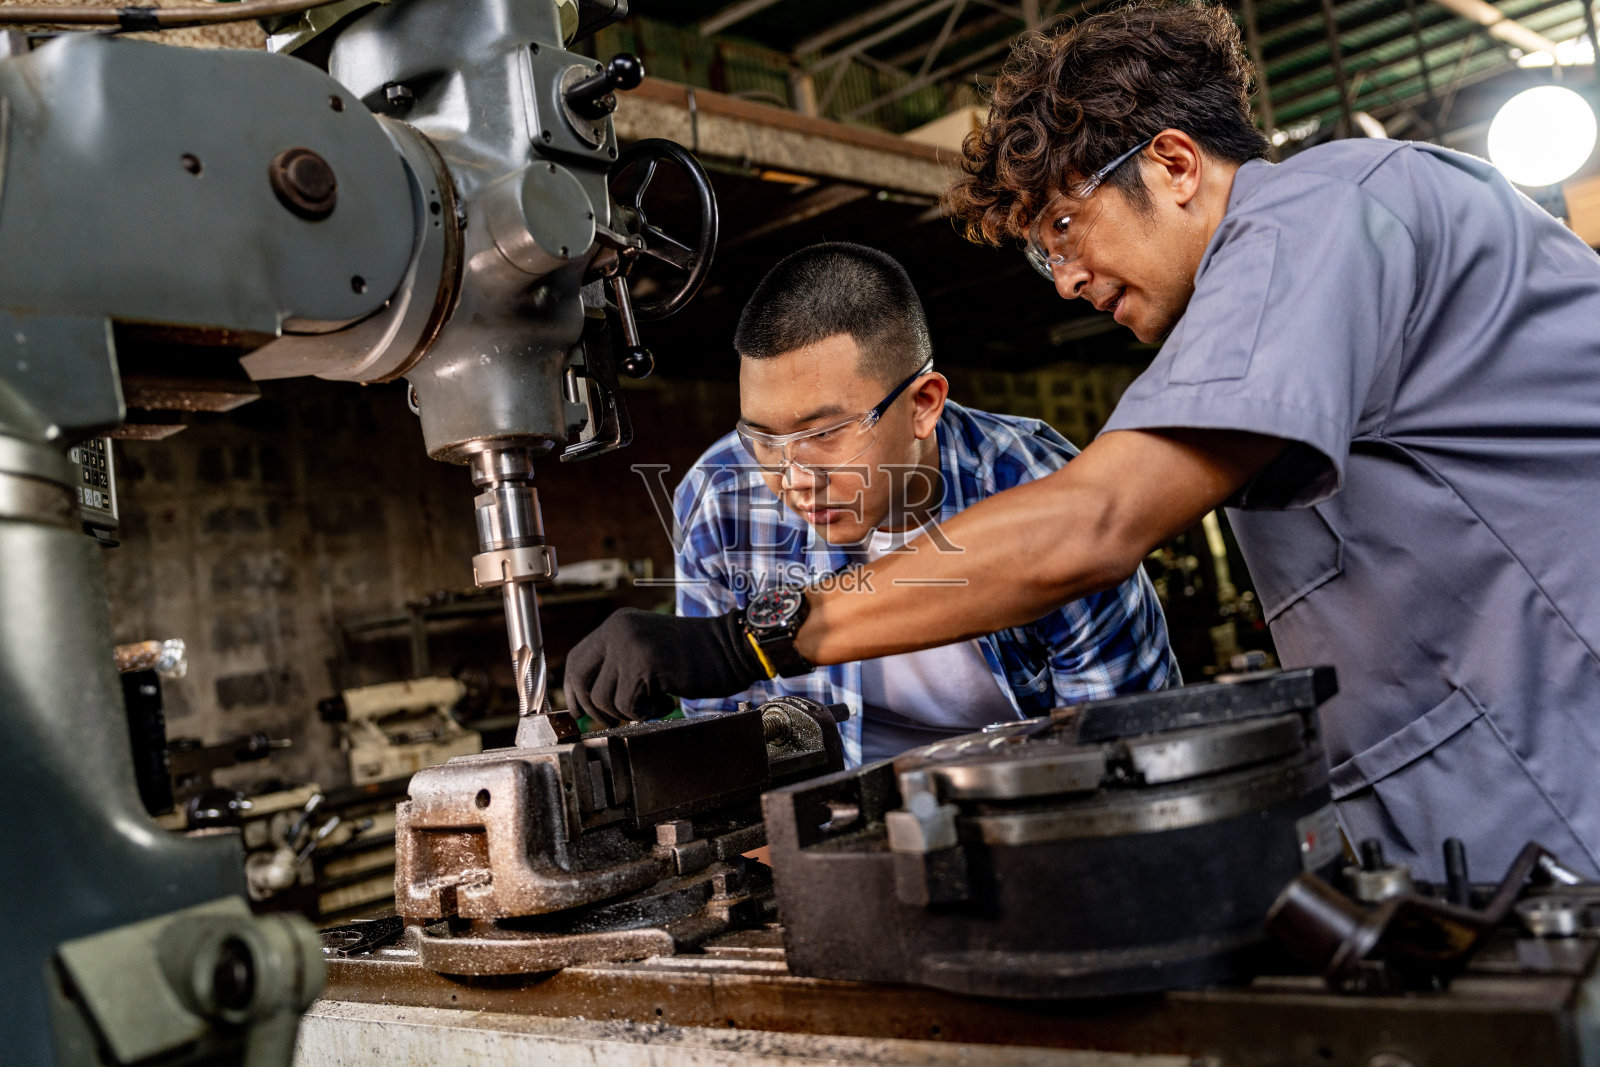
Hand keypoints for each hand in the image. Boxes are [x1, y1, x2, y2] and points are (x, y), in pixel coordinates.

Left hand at [562, 608, 764, 726]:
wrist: (733, 648)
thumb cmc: (696, 656)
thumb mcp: (648, 649)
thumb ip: (619, 664)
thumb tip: (589, 700)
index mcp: (618, 624)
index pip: (577, 660)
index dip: (575, 690)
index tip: (581, 711)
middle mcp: (618, 630)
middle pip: (579, 679)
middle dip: (593, 708)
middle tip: (616, 718)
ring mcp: (629, 645)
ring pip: (602, 698)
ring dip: (626, 712)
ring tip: (653, 703)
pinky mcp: (644, 665)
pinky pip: (626, 706)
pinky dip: (645, 713)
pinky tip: (665, 701)